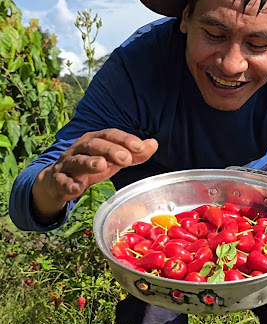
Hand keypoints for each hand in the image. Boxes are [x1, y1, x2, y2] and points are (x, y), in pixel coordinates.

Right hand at [32, 129, 157, 221]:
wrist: (57, 181)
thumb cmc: (90, 167)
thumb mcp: (112, 160)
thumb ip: (133, 154)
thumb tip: (153, 144)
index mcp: (95, 140)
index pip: (110, 135)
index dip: (124, 139)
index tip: (140, 147)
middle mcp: (80, 148)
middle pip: (94, 144)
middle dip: (110, 150)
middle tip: (126, 159)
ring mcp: (67, 164)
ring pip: (77, 160)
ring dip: (89, 162)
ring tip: (102, 165)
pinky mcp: (58, 180)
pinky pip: (61, 181)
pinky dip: (69, 184)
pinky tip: (77, 188)